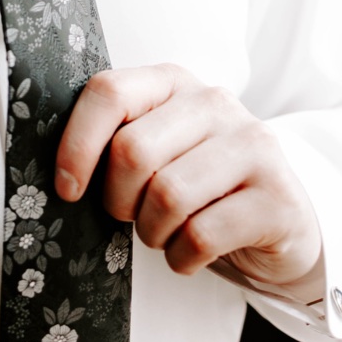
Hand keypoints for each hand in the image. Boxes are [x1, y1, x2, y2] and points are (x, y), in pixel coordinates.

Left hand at [55, 64, 323, 289]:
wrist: (280, 219)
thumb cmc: (201, 186)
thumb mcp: (160, 149)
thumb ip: (118, 142)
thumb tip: (61, 177)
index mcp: (176, 84)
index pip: (110, 92)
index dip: (77, 145)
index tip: (69, 189)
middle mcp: (218, 104)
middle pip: (133, 152)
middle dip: (119, 201)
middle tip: (133, 216)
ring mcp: (254, 146)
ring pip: (167, 196)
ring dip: (154, 233)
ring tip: (168, 233)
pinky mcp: (277, 196)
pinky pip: (201, 236)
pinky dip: (183, 258)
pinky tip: (193, 253)